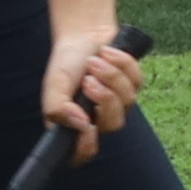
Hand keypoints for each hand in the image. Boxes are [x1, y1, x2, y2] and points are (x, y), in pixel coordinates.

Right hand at [39, 19, 144, 149]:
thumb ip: (59, 109)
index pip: (83, 153)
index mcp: (75, 125)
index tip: (88, 128)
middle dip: (104, 97)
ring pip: (128, 101)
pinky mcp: (133, 85)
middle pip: (113, 125)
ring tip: (94, 60)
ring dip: (110, 75)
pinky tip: (107, 54)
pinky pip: (136, 80)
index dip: (86, 147)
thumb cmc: (66, 64)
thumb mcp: (54, 85)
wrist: (83, 36)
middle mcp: (98, 119)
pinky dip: (121, 63)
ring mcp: (118, 103)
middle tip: (88, 79)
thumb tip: (81, 125)